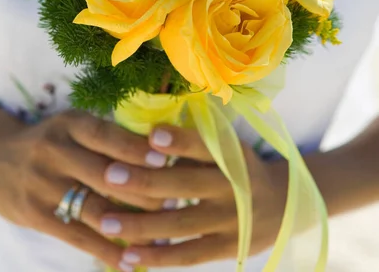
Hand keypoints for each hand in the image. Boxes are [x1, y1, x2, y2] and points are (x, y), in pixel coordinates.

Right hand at [0, 109, 170, 267]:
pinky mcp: (36, 214)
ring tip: (162, 234)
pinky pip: (77, 236)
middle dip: (144, 189)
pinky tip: (129, 260)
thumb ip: (107, 137)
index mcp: (70, 124)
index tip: (167, 161)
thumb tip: (161, 151)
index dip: (137, 149)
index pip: (107, 136)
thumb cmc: (51, 141)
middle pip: (106, 173)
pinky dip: (106, 250)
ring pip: (95, 208)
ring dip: (132, 223)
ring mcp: (43, 184)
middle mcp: (55, 151)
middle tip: (177, 199)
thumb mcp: (73, 127)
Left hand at [100, 125, 287, 269]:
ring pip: (181, 224)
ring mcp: (231, 220)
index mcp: (231, 155)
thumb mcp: (228, 147)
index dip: (180, 141)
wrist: (283, 204)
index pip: (205, 145)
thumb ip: (195, 143)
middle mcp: (233, 186)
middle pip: (185, 185)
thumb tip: (146, 133)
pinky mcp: (227, 248)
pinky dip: (158, 257)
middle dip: (145, 181)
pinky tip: (128, 255)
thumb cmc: (239, 166)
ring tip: (106, 223)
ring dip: (141, 225)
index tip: (152, 135)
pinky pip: (188, 255)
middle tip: (109, 176)